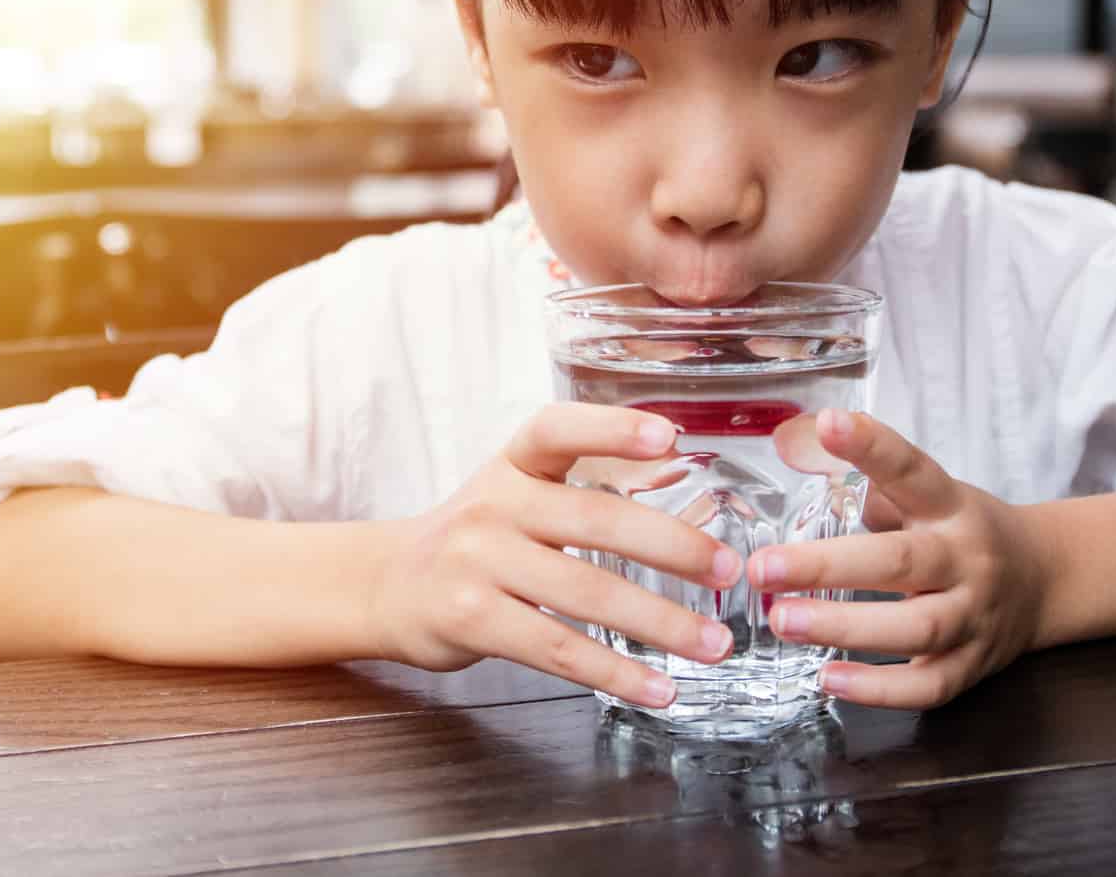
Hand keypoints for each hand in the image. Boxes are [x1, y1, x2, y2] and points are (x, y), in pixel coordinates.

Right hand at [367, 403, 743, 707]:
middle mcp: (494, 504)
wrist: (386, 584)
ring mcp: (478, 562)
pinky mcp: (469, 619)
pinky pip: (555, 648)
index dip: (610, 428)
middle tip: (729, 570)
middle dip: (673, 547)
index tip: (668, 435)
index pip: (558, 430)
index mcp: (513, 464)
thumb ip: (584, 488)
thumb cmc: (475, 537)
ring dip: (660, 622)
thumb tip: (680, 483)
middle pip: (595, 519)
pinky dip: (614, 672)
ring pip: (585, 593)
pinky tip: (658, 688)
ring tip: (714, 643)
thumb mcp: (516, 492)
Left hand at [749, 408, 1048, 708]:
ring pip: (917, 628)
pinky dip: (880, 689)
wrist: (1044, 580)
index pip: (912, 471)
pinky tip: (829, 679)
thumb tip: (791, 443)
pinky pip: (929, 685)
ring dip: (845, 628)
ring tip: (783, 621)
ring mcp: (974, 617)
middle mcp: (965, 559)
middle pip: (902, 561)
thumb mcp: (927, 495)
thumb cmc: (960, 532)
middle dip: (828, 567)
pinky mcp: (972, 666)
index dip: (872, 447)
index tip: (830, 424)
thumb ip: (868, 478)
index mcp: (950, 506)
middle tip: (764, 568)